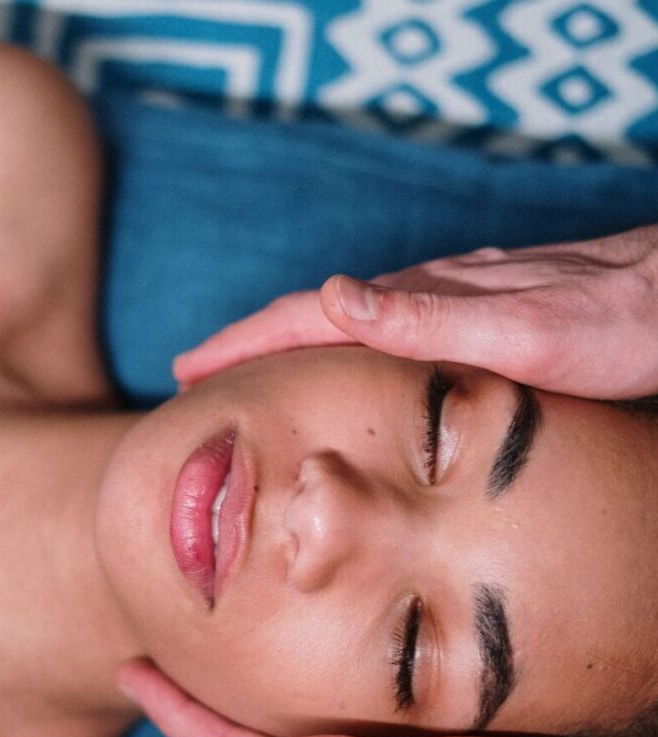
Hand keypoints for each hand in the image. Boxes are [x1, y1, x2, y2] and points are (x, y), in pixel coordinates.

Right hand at [174, 224, 657, 399]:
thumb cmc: (613, 323)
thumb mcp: (521, 331)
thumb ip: (430, 318)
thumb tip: (333, 298)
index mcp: (422, 301)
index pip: (307, 316)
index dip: (243, 344)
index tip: (188, 371)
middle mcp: (427, 296)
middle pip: (313, 316)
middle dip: (248, 344)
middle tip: (193, 376)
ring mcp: (448, 303)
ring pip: (346, 325)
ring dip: (287, 347)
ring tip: (248, 373)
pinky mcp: (472, 317)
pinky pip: (384, 333)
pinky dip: (339, 350)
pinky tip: (342, 366)